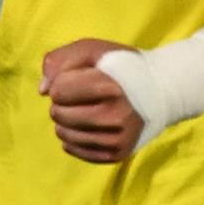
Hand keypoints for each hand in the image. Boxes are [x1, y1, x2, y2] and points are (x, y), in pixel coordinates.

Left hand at [39, 39, 140, 163]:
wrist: (161, 90)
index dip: (62, 83)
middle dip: (61, 103)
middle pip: (58, 115)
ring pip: (64, 134)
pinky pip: (76, 151)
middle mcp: (117, 116)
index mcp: (111, 87)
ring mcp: (118, 138)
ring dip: (66, 121)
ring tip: (84, 109)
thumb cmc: (120, 67)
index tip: (78, 79)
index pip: (59, 91)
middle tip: (80, 96)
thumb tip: (43, 91)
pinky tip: (86, 126)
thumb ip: (60, 61)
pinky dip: (73, 138)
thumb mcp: (92, 50)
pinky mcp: (118, 154)